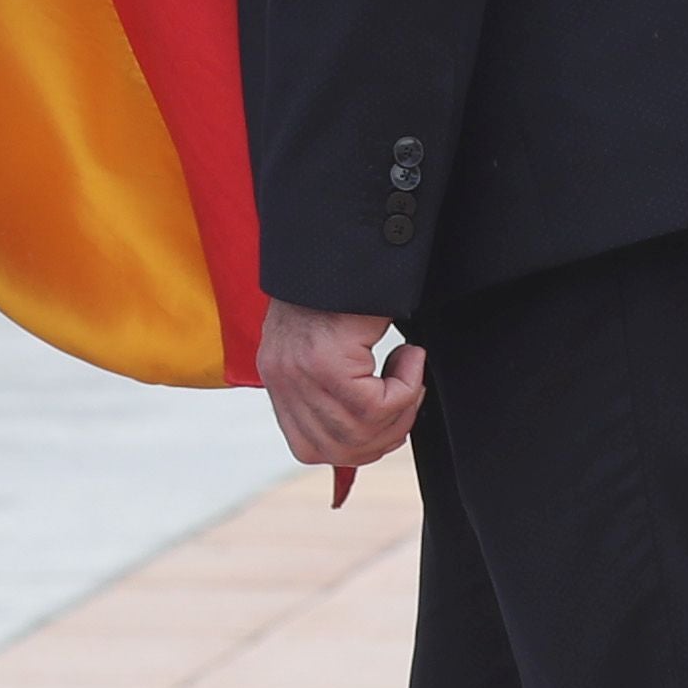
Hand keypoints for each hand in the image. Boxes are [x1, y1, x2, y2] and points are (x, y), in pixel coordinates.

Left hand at [258, 298, 422, 474]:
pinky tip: (409, 354)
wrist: (344, 239)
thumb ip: (333, 390)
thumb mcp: (326, 345)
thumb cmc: (347, 287)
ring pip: (360, 432)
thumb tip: (367, 434)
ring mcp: (299, 372)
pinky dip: (406, 388)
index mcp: (278, 378)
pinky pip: (375, 406)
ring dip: (400, 409)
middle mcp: (281, 379)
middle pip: (339, 449)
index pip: (308, 448)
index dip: (355, 446)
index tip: (384, 414)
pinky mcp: (324, 361)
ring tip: (408, 367)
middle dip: (386, 433)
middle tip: (407, 392)